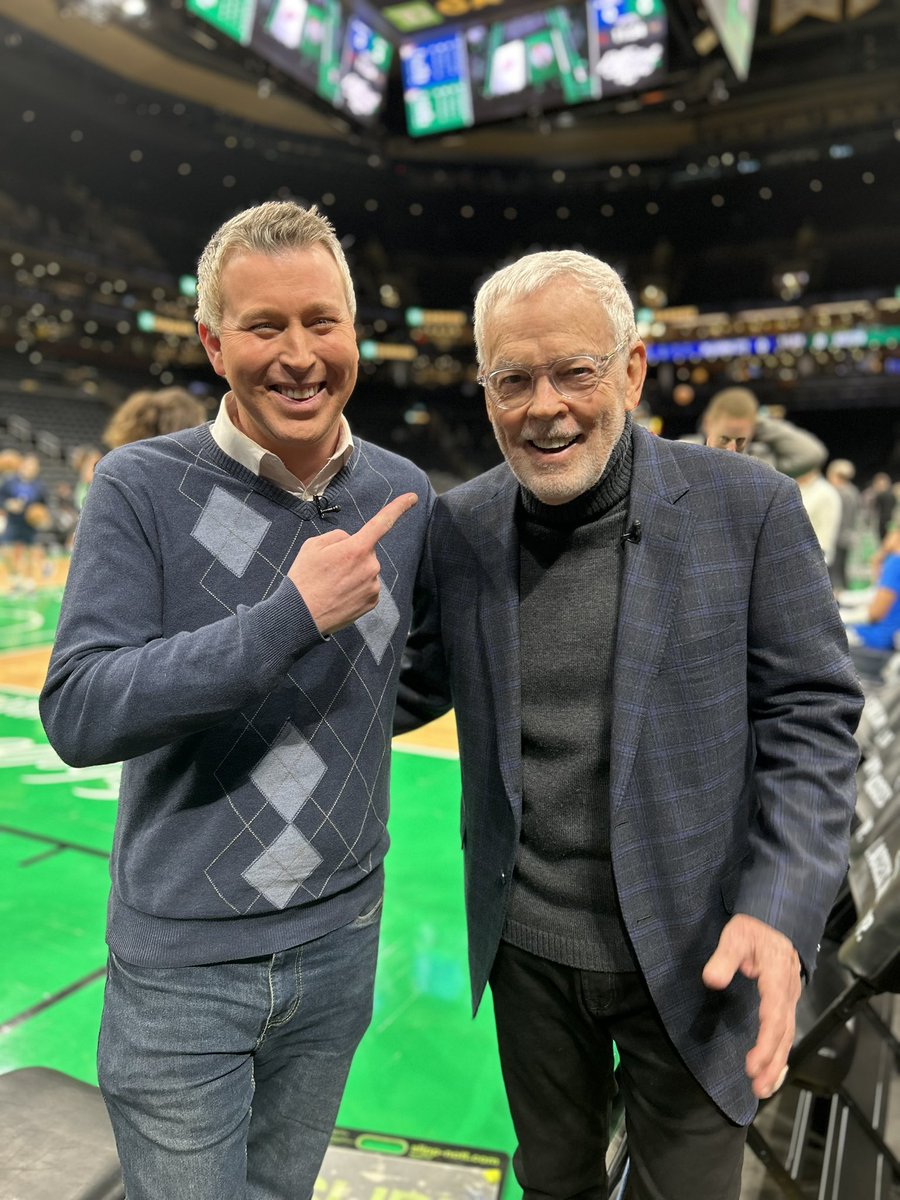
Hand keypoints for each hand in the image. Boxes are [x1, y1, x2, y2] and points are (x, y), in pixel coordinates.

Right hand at [288, 493, 417, 635]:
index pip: (382, 522)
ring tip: (331, 586)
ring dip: (353, 574)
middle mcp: (370, 566)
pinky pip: (367, 587)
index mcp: (356, 548)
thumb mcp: (313, 545)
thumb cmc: (304, 578)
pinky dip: (356, 589)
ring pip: (366, 570)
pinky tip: (339, 596)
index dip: (399, 508)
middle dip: (351, 556)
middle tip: (329, 570)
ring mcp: (373, 586)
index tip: (413, 498)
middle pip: (365, 552)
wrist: (301, 616)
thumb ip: (338, 537)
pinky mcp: (372, 602)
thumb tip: (350, 541)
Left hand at [702, 913, 800, 1099]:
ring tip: (764, 1089)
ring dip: (777, 1064)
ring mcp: (789, 999)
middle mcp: (787, 993)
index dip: (765, 1043)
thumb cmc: (753, 930)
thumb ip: (724, 957)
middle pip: (784, 1034)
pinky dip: (780, 1054)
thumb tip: (712, 980)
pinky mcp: (784, 1003)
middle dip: (772, 1062)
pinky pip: (785, 1032)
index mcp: (777, 978)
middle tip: (759, 1088)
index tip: (752, 1064)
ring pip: (787, 1037)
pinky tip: (773, 1072)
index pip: (774, 1016)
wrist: (774, 921)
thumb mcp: (736, 935)